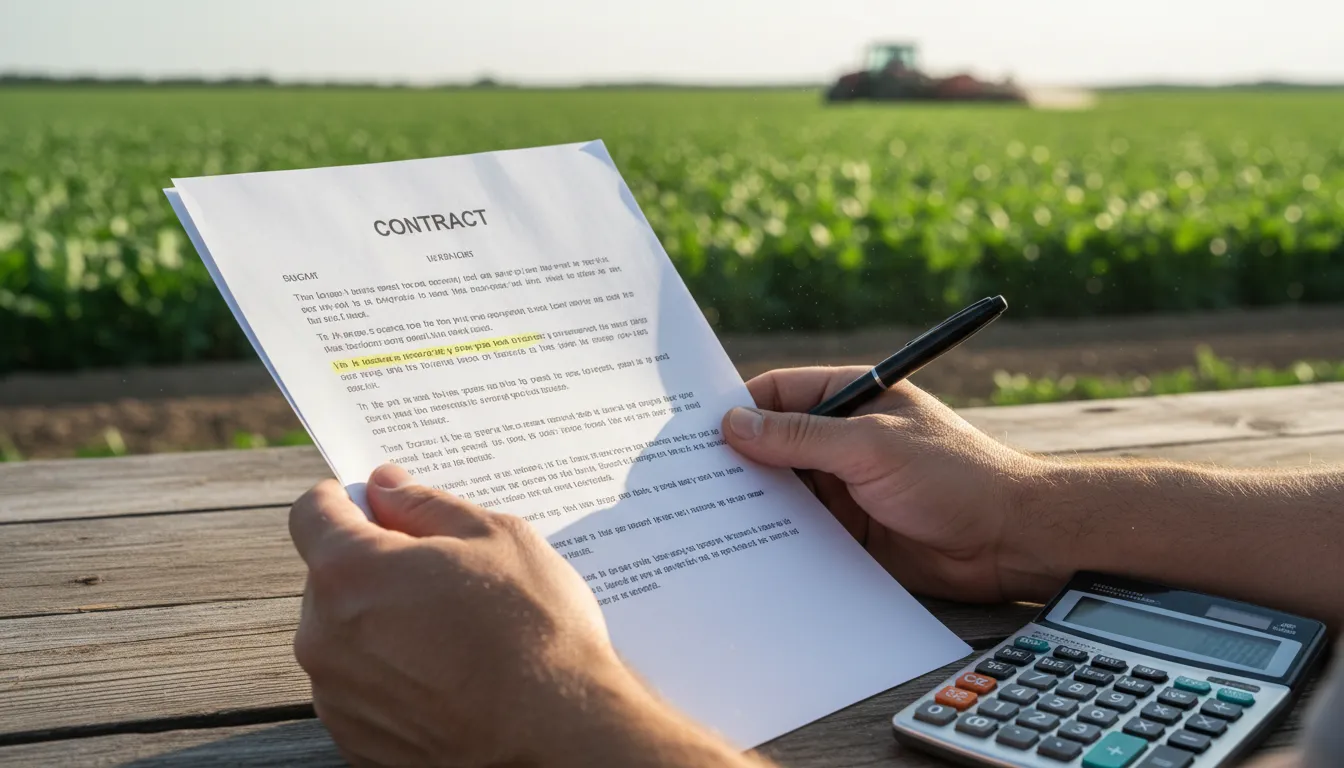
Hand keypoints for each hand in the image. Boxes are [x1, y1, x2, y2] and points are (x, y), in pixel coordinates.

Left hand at [289, 464, 759, 767]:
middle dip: (374, 568)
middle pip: (328, 578)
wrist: (560, 736)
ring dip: (382, 626)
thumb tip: (386, 486)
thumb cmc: (535, 630)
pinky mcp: (356, 741)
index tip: (381, 508)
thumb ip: (426, 505)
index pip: (311, 512)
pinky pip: (362, 690)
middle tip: (443, 577)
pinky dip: (394, 678)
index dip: (346, 500)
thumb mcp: (497, 538)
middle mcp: (323, 635)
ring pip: (345, 637)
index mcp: (350, 571)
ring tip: (455, 637)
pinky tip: (449, 679)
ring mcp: (336, 696)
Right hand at [722, 366, 1055, 603]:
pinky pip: (799, 529)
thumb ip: (800, 437)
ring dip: (752, 502)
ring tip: (700, 517)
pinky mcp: (848, 531)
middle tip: (683, 479)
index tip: (690, 432)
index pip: (778, 393)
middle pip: (772, 443)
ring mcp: (844, 486)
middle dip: (735, 460)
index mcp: (852, 397)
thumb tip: (733, 424)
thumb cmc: (954, 476)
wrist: (1010, 541)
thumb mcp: (871, 446)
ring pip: (782, 490)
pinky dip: (773, 536)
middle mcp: (843, 439)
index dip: (736, 408)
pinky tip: (740, 547)